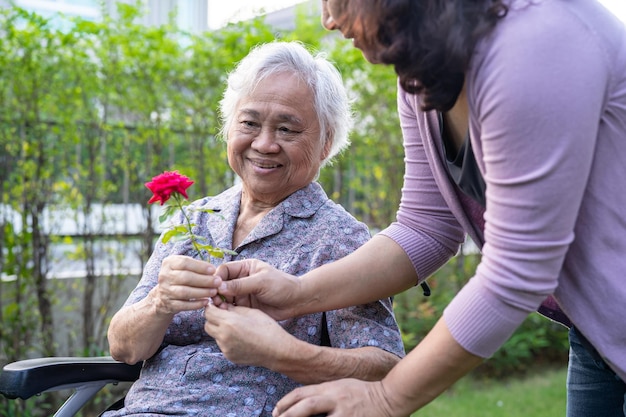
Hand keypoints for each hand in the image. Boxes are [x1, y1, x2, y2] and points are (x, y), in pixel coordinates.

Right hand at [151, 255, 221, 314]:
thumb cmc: (180, 277)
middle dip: (204, 280)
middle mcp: (165, 276)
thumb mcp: (184, 267)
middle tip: (218, 282)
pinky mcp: (168, 304)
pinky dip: (196, 304)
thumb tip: (213, 271)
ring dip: (202, 292)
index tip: (213, 270)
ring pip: (184, 292)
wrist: (163, 295)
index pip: (184, 263)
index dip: (200, 266)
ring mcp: (165, 291)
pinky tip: (206, 302)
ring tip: (214, 292)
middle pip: (185, 277)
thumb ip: (196, 266)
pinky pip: (184, 305)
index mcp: (169, 263)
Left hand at [203, 302, 293, 366]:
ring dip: (220, 329)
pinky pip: (222, 345)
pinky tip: (240, 338)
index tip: (217, 305)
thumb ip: (233, 309)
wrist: (276, 350)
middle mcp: (223, 337)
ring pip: (215, 335)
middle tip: (224, 315)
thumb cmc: (267, 328)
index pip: (208, 312)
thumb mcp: (250, 312)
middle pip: (207, 324)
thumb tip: (222, 307)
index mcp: (229, 323)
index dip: (212, 307)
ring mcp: (225, 348)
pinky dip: (227, 339)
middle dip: (213, 319)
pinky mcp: (229, 356)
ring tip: (235, 327)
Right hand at [211, 259, 301, 320]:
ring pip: (224, 298)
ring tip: (222, 308)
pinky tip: (227, 315)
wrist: (296, 301)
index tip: (214, 287)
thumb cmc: (282, 286)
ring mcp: (242, 294)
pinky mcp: (244, 307)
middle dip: (216, 292)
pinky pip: (231, 309)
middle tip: (216, 300)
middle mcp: (241, 280)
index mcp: (245, 268)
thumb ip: (241, 285)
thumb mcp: (261, 282)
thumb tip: (219, 286)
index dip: (217, 277)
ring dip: (220, 303)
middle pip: (221, 284)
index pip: (224, 270)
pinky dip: (227, 312)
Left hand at [272, 378, 395, 416]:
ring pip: (316, 415)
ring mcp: (344, 412)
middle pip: (306, 405)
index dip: (286, 402)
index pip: (302, 393)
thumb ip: (323, 393)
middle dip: (288, 414)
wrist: (389, 398)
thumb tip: (304, 404)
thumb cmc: (363, 393)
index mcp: (330, 387)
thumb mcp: (340, 386)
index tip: (276, 412)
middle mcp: (335, 398)